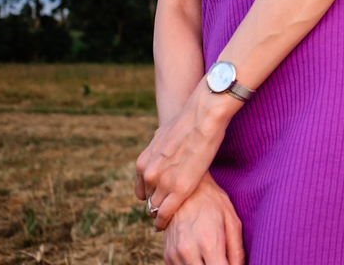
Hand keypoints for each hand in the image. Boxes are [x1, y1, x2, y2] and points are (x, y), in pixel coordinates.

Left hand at [136, 81, 235, 230]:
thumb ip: (159, 147)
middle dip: (156, 204)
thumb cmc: (189, 122)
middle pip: (148, 199)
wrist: (203, 117)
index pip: (141, 188)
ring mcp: (163, 183)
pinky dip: (163, 221)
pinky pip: (166, 214)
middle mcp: (148, 174)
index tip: (157, 198)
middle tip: (164, 210)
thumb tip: (161, 145)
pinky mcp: (179, 190)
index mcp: (142, 163)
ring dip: (160, 213)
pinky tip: (164, 225)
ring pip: (156, 207)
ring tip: (166, 219)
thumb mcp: (163, 134)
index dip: (150, 194)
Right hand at [162, 173, 244, 264]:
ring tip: (213, 257)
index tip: (232, 264)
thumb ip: (237, 249)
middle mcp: (189, 252)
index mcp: (209, 243)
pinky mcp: (168, 255)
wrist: (185, 191)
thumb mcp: (232, 221)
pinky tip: (201, 257)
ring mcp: (175, 255)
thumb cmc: (213, 203)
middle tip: (223, 259)